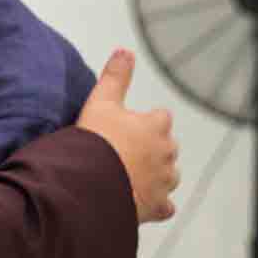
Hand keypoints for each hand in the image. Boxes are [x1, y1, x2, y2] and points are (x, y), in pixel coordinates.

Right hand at [74, 49, 179, 223]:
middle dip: (150, 150)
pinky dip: (156, 204)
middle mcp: (168, 152)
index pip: (159, 118)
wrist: (89, 184)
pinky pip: (164, 205)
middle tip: (120, 154)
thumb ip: (115, 77)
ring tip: (127, 177)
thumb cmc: (95, 143)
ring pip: (167, 175)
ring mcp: (165, 181)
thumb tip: (125, 52)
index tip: (123, 128)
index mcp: (157, 125)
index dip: (141, 123)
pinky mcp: (158, 206)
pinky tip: (140, 201)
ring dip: (154, 175)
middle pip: (165, 147)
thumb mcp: (100, 102)